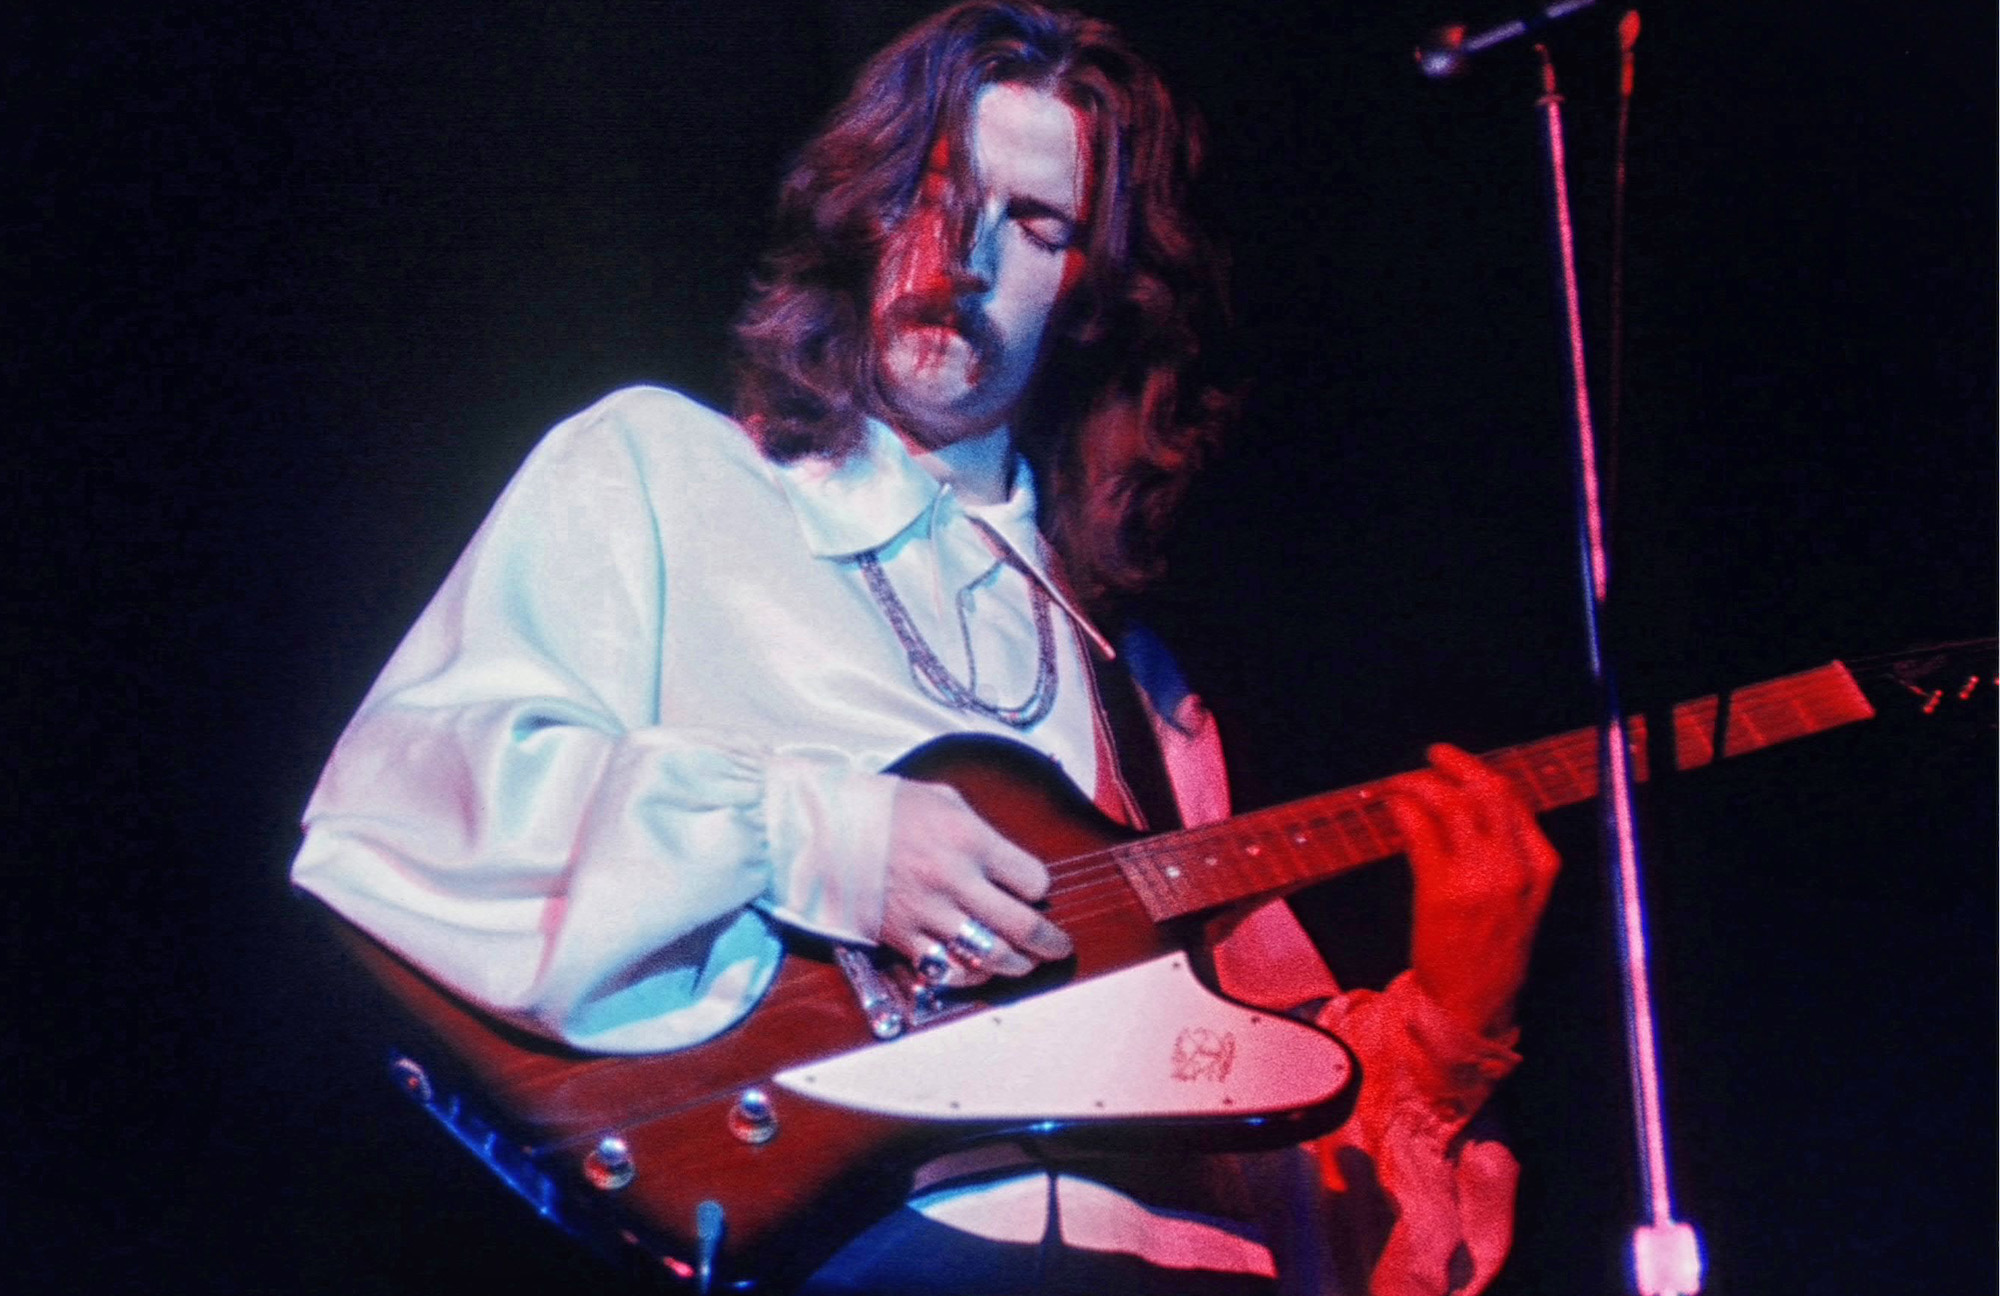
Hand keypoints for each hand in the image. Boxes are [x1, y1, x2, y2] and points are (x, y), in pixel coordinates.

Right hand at [878, 777, 1073, 984]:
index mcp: (968, 840)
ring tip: (1025, 963)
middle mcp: (954, 880)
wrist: (826, 831)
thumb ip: (979, 827)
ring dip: (1016, 964)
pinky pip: (947, 970)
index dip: (1038, 886)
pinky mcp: (902, 938)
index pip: (1031, 879)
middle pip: (1020, 924)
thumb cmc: (887, 809)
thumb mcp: (941, 798)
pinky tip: (980, 971)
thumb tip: (1005, 856)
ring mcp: (928, 914)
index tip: (1032, 888)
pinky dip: (970, 977)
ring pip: (989, 955)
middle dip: (1048, 941)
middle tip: (1058, 947)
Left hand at [1387, 743, 1559, 1039]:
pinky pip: (1420, 829)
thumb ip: (1510, 853)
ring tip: (1401, 785)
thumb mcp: (1523, 898)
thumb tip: (1473, 804)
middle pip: (1486, 791)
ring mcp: (1480, 879)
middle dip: (1455, 764)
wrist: (1473, 1002)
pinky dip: (1403, 808)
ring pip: (1451, 804)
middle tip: (1431, 756)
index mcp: (1541, 866)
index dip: (1481, 773)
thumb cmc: (1493, 948)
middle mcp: (1515, 868)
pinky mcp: (1443, 892)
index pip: (1514, 799)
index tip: (1457, 763)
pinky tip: (1393, 807)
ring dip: (1420, 784)